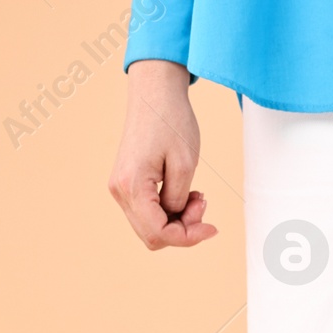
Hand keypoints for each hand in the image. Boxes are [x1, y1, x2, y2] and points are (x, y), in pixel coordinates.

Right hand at [109, 59, 217, 249]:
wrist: (154, 94)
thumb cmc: (171, 122)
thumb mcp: (185, 164)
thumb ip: (179, 200)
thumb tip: (175, 218)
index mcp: (132, 185)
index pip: (158, 233)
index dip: (188, 238)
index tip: (212, 228)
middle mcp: (120, 190)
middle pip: (152, 235)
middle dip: (183, 229)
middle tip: (202, 203)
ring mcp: (120, 188)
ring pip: (150, 226)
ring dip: (177, 219)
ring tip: (197, 196)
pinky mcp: (127, 183)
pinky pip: (148, 211)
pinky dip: (170, 210)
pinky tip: (186, 193)